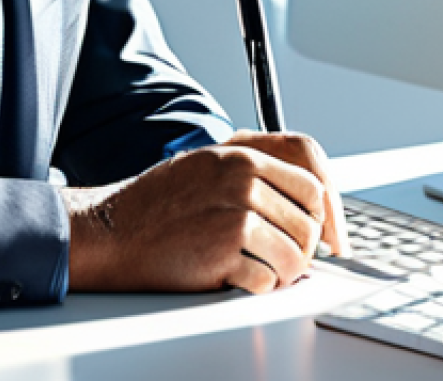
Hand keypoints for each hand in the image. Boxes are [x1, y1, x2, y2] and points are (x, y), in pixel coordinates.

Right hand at [61, 130, 348, 294]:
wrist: (114, 230)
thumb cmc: (158, 202)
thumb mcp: (206, 164)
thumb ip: (253, 169)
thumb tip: (303, 196)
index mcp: (241, 155)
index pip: (311, 179)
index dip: (325, 211)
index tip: (328, 235)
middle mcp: (243, 179)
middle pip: (309, 222)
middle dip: (303, 248)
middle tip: (284, 258)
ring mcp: (236, 213)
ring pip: (296, 255)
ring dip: (283, 272)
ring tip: (259, 270)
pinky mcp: (225, 250)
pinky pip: (269, 280)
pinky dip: (258, 287)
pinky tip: (236, 277)